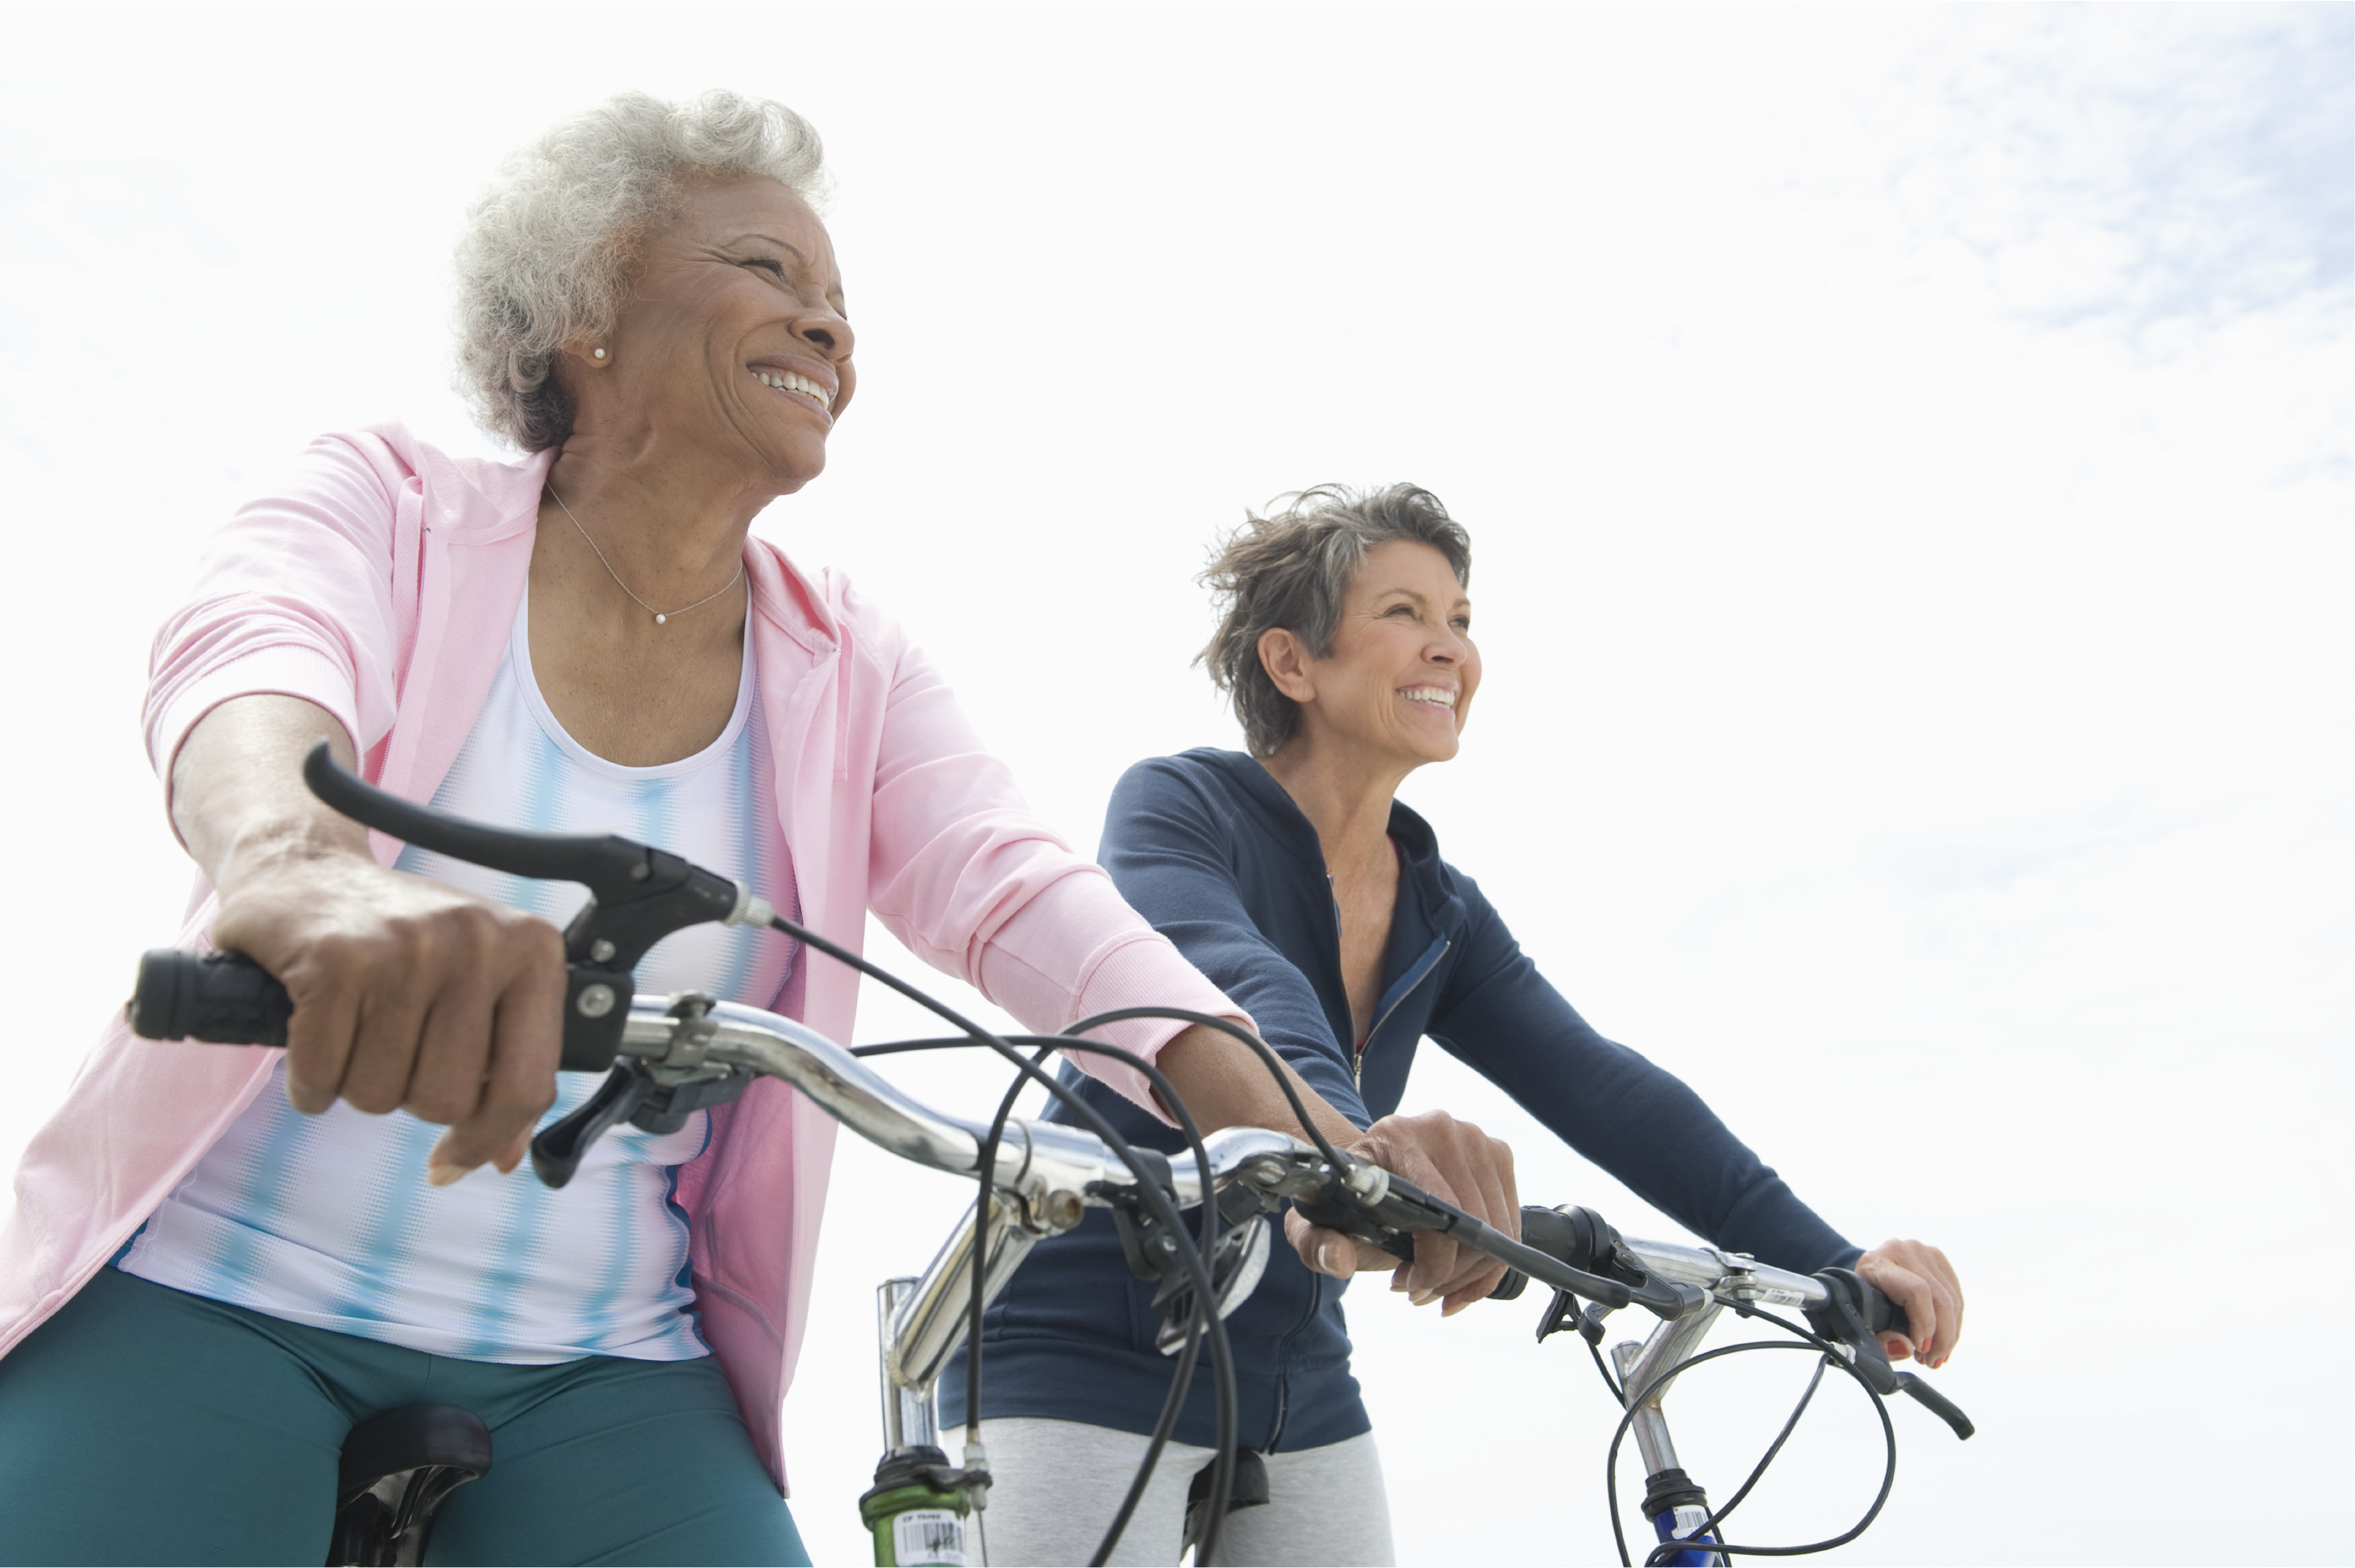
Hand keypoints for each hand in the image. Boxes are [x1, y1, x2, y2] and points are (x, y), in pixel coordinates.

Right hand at [212, 853, 567, 1183]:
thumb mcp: (477, 987)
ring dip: (355, 1085)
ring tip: (356, 1031)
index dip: (486, 1140)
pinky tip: (315, 1037)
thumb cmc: (401, 941)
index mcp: (532, 953)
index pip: (526, 1086)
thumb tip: (505, 1155)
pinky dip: (310, 1080)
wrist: (307, 871)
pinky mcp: (334, 959)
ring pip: (380, 1094)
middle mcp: (477, 944)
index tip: (453, 1160)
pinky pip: (321, 1074)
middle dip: (407, 1098)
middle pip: (444, 1101)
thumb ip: (503, 1068)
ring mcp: (406, 949)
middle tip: (391, 1051)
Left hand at [1286, 1109, 1518, 1316]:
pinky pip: (1511, 1226)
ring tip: (1435, 1282)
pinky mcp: (1498, 1156)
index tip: (1407, 1285)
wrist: (1373, 1168)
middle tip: (1420, 1290)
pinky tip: (1460, 1276)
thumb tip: (1338, 1258)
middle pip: (1474, 1226)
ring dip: (1469, 1274)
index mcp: (1398, 1136)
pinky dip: (1490, 1264)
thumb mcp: (1319, 1222)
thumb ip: (1316, 1244)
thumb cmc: (1350, 1197)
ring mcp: (1477, 1138)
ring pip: (1498, 1232)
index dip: (1432, 1264)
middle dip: (1449, 1275)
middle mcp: (1442, 1128)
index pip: (1441, 1212)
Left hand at [1854, 1238, 1963, 1369]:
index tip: (1920, 1350)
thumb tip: (1906, 1348)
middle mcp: (1902, 1251)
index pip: (1916, 1291)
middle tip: (1932, 1362)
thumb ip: (1879, 1339)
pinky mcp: (1939, 1259)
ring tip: (1935, 1356)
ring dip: (1949, 1335)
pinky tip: (1942, 1341)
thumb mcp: (1861, 1320)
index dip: (1925, 1323)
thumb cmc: (1861, 1299)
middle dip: (1941, 1338)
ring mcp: (1923, 1251)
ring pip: (1952, 1300)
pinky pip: (1956, 1297)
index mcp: (1877, 1263)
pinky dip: (1953, 1324)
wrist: (1866, 1273)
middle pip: (1939, 1298)